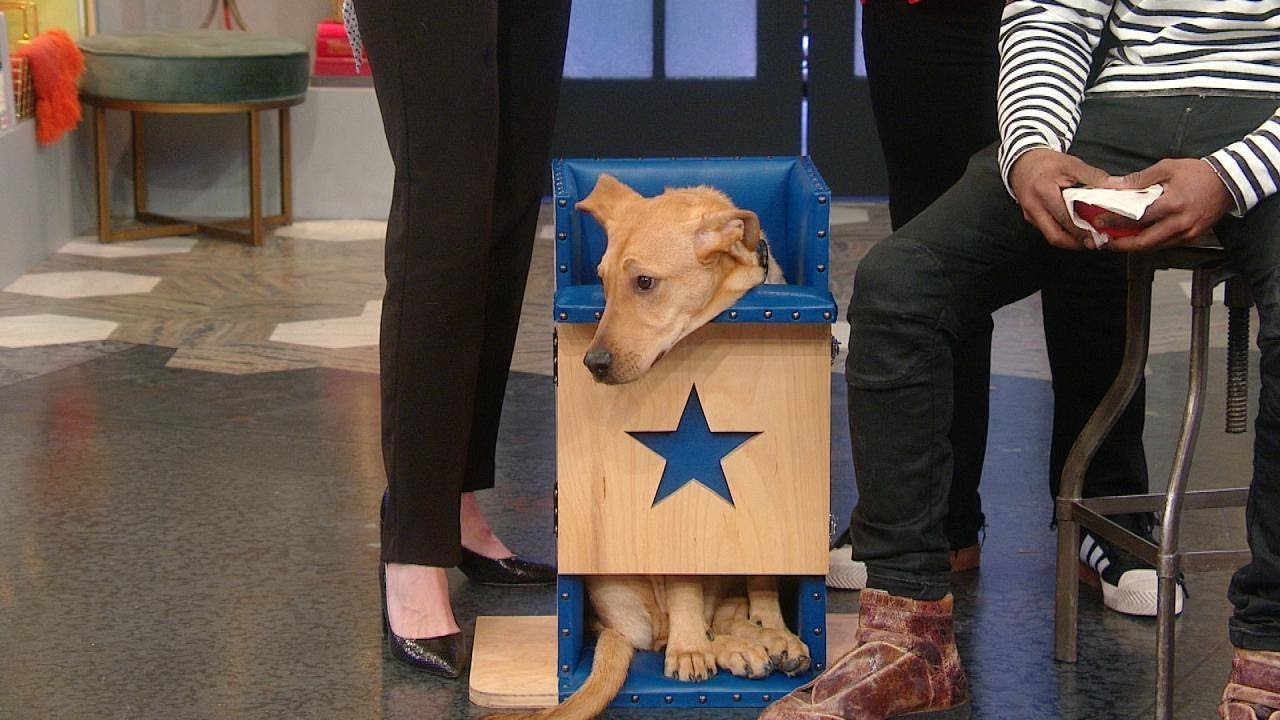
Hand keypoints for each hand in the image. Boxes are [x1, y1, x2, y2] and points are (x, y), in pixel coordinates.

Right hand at [1008, 148, 1112, 249]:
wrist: (1023, 163)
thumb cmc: (1047, 163)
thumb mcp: (1072, 164)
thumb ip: (1094, 177)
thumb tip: (1117, 186)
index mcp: (1044, 192)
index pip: (1064, 218)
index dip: (1081, 230)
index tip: (1098, 235)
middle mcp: (1034, 207)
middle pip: (1054, 236)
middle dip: (1076, 244)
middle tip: (1094, 244)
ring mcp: (1030, 215)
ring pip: (1051, 236)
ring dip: (1071, 241)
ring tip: (1089, 240)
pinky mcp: (1031, 218)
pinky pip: (1048, 230)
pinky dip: (1064, 233)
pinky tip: (1076, 231)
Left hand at [1098, 159, 1233, 251]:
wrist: (1229, 182)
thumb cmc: (1199, 173)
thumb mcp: (1167, 168)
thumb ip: (1140, 179)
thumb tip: (1115, 185)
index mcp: (1173, 204)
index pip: (1137, 217)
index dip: (1116, 221)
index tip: (1099, 221)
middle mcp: (1180, 223)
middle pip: (1144, 242)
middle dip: (1121, 245)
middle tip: (1103, 241)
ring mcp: (1187, 233)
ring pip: (1154, 246)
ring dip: (1133, 246)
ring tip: (1115, 240)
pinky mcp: (1191, 237)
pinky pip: (1165, 244)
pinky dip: (1149, 242)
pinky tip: (1137, 237)